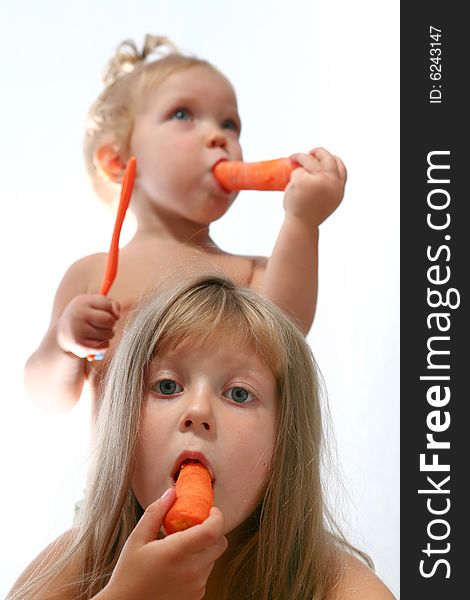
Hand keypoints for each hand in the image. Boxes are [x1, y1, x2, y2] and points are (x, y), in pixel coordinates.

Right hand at [56, 294, 120, 357]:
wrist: (63, 332)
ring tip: (98, 332)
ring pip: (108, 334)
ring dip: (108, 334)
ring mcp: (78, 331)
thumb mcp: (94, 303)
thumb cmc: (84, 315)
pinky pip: (104, 346)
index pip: (107, 304)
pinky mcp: (80, 346)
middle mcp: (79, 315)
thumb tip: (117, 316)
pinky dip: (104, 344)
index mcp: (82, 302)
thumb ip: (111, 304)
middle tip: (102, 324)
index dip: (110, 310)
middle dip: (111, 323)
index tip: (104, 312)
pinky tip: (96, 340)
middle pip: (109, 320)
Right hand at [100, 488, 227, 599]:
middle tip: (197, 525)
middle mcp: (191, 571)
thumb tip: (172, 493)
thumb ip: (156, 512)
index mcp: (177, 552)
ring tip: (183, 547)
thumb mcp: (137, 539)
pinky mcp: (196, 597)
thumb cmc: (128, 575)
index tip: (211, 509)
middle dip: (213, 531)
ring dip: (205, 549)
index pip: (213, 531)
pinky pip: (206, 574)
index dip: (217, 516)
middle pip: (220, 544)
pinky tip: (180, 565)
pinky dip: (199, 565)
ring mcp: (196, 586)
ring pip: (214, 559)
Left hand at [284, 147, 346, 225]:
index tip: (324, 157)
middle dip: (318, 151)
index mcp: (338, 187)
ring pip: (308, 161)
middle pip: (326, 158)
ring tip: (291, 158)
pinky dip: (291, 178)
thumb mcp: (325, 200)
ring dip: (299, 156)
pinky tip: (290, 188)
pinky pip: (296, 171)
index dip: (332, 159)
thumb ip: (328, 187)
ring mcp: (317, 180)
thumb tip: (320, 171)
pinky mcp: (302, 180)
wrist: (301, 225)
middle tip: (309, 152)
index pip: (339, 166)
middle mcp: (330, 181)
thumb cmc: (311, 214)